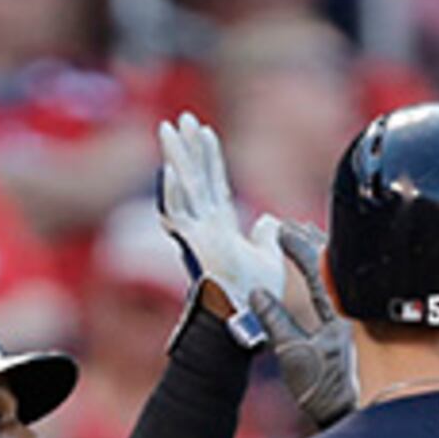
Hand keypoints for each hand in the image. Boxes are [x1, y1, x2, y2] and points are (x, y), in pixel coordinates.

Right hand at [156, 115, 268, 329]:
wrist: (245, 319)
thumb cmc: (254, 294)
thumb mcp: (268, 256)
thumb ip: (265, 235)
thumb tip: (268, 220)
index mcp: (220, 226)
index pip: (214, 183)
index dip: (210, 158)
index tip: (206, 132)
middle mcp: (205, 226)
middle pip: (195, 177)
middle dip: (188, 147)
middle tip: (181, 118)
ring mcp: (197, 233)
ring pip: (184, 187)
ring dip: (176, 158)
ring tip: (169, 129)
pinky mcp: (194, 245)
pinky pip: (179, 215)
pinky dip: (174, 193)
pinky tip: (171, 170)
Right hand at [249, 217, 357, 428]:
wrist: (356, 416)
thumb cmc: (327, 391)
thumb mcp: (294, 356)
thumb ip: (275, 322)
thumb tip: (257, 293)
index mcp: (340, 311)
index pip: (318, 268)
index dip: (297, 246)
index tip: (280, 230)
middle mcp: (354, 309)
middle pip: (334, 264)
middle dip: (312, 242)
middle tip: (291, 226)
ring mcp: (359, 316)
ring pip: (341, 274)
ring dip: (322, 254)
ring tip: (306, 237)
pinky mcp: (359, 327)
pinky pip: (344, 287)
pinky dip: (330, 272)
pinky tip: (322, 270)